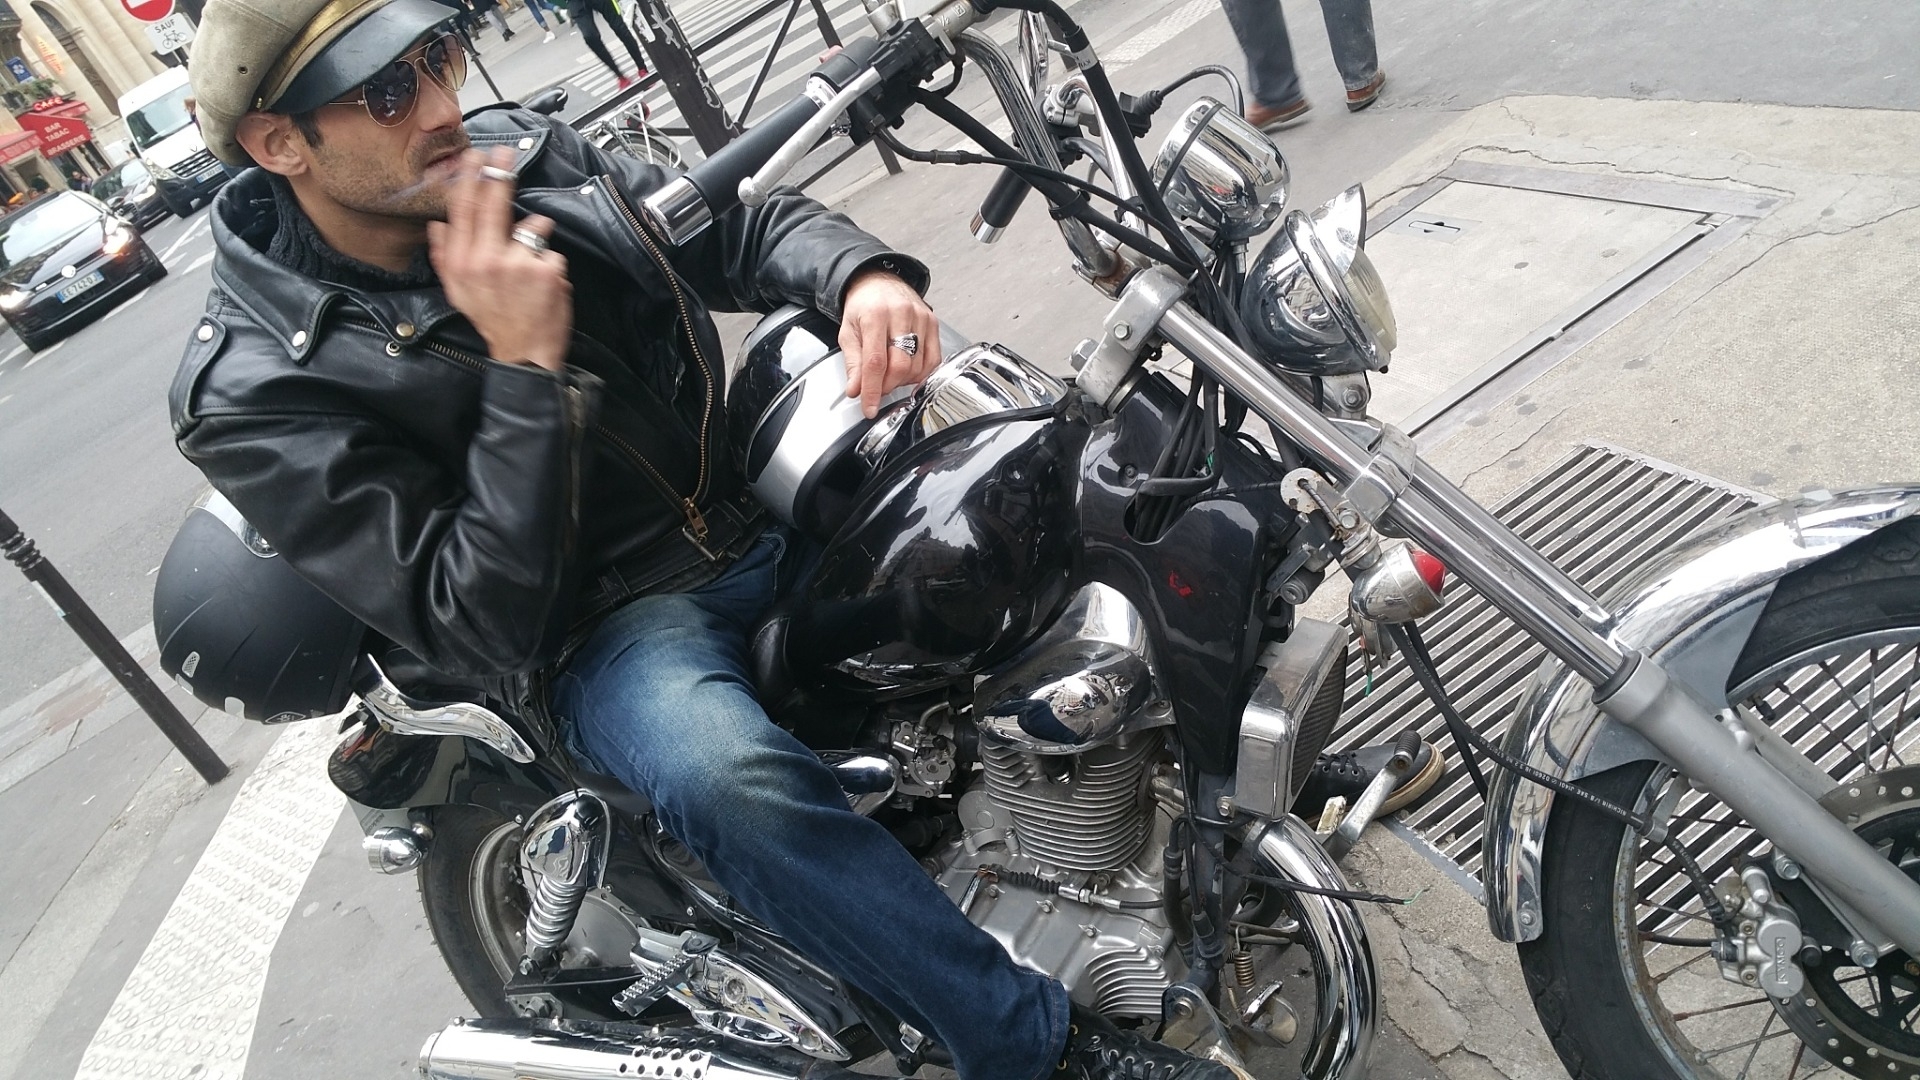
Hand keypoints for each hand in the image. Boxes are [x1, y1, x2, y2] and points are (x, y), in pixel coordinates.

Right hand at [428, 146, 572, 371]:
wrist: (524, 354)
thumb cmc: (494, 321)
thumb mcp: (458, 293)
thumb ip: (445, 257)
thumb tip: (436, 225)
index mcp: (463, 263)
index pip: (463, 210)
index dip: (469, 179)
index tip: (474, 157)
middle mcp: (486, 259)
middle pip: (493, 204)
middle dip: (499, 174)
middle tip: (504, 153)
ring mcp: (517, 263)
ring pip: (531, 226)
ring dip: (535, 236)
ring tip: (532, 263)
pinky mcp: (545, 270)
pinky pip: (551, 252)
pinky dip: (551, 264)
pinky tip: (545, 284)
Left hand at [839, 270, 939, 418]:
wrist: (879, 281)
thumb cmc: (863, 305)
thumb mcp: (848, 331)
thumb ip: (853, 362)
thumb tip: (856, 390)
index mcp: (875, 315)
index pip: (876, 362)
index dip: (873, 390)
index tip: (869, 407)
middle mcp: (901, 315)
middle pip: (900, 366)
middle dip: (887, 386)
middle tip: (877, 388)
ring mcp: (921, 319)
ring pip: (917, 366)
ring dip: (902, 380)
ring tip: (890, 373)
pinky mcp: (934, 324)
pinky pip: (933, 361)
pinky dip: (920, 373)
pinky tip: (907, 369)